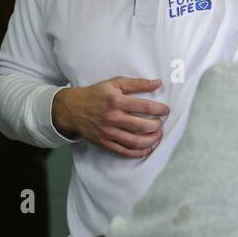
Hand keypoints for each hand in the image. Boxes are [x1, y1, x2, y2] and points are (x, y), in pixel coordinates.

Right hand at [52, 76, 168, 156]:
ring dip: (151, 140)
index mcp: (116, 101)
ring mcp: (108, 132)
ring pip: (135, 141)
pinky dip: (138, 152)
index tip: (165, 110)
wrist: (72, 109)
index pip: (145, 106)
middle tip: (160, 123)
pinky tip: (146, 149)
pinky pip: (124, 151)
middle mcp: (113, 117)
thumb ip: (137, 84)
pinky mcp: (104, 143)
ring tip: (157, 136)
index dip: (159, 109)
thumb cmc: (95, 95)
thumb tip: (158, 83)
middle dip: (157, 126)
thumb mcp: (114, 84)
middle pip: (142, 126)